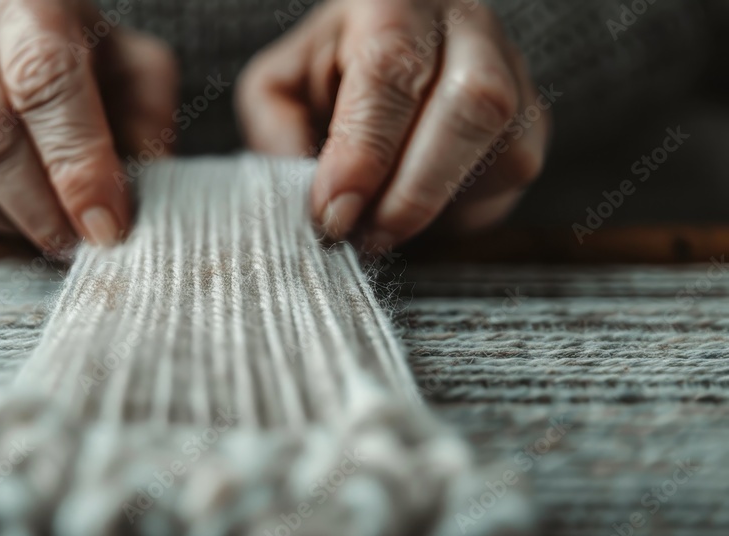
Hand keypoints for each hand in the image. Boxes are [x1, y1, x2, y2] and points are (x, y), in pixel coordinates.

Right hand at [0, 0, 176, 251]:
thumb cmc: (76, 52)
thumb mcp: (130, 63)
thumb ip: (147, 112)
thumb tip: (147, 178)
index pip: (43, 77)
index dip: (77, 159)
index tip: (107, 223)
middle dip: (39, 204)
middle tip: (80, 242)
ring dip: (6, 218)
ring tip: (53, 232)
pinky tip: (14, 215)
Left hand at [237, 0, 549, 249]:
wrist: (386, 53)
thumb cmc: (327, 72)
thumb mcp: (278, 87)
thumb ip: (278, 132)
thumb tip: (315, 197)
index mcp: (393, 2)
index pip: (392, 72)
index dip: (365, 152)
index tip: (335, 212)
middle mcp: (465, 25)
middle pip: (473, 105)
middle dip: (416, 191)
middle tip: (367, 237)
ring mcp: (512, 67)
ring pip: (508, 147)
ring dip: (442, 206)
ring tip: (384, 228)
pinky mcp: (532, 114)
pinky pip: (517, 173)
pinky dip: (469, 208)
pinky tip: (422, 208)